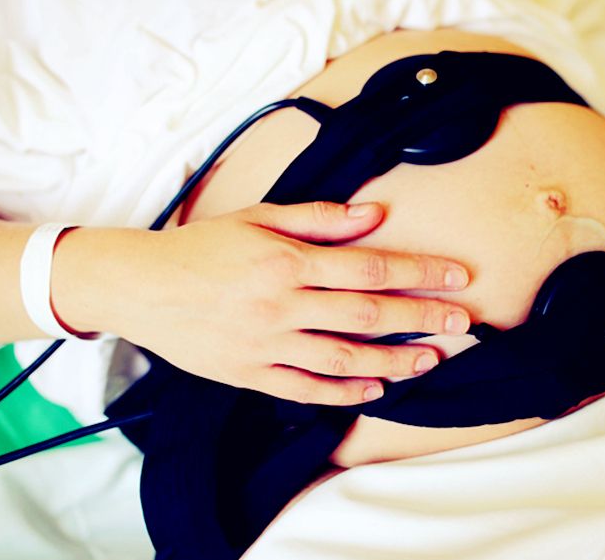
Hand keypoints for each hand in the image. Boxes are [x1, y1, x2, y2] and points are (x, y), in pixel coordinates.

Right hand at [52, 201, 470, 404]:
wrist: (141, 287)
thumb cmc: (203, 247)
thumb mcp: (259, 217)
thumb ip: (320, 218)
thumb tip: (375, 214)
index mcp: (287, 260)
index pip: (370, 267)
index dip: (420, 271)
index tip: (457, 275)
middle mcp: (281, 305)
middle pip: (368, 314)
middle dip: (422, 318)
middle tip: (462, 322)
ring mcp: (266, 345)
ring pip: (344, 357)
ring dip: (393, 361)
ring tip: (430, 360)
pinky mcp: (250, 375)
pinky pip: (306, 388)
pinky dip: (344, 390)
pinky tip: (375, 389)